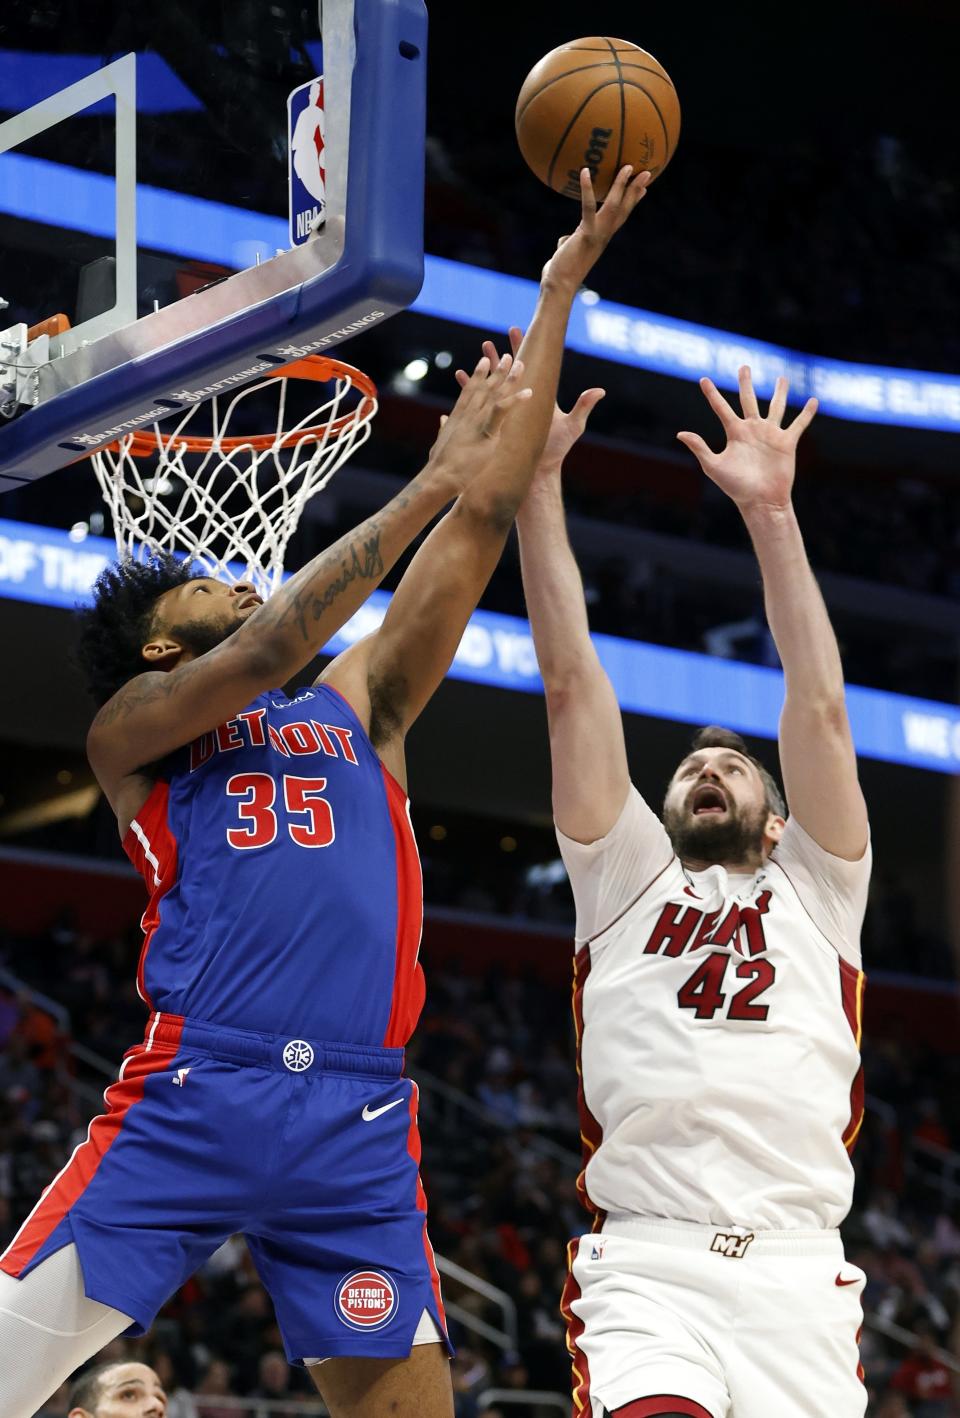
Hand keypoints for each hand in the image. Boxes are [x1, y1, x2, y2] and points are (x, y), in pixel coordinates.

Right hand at [427, 350, 531, 494]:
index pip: (470, 390)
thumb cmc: (440, 463)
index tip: (485, 361)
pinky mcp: (486, 431)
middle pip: (486, 387)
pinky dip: (516, 400)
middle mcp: (468, 413)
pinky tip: (528, 392)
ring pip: (496, 394)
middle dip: (498, 371)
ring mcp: (476, 420)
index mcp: (458, 416)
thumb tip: (443, 420)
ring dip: (509, 378)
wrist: (440, 475)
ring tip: (521, 364)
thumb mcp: (441, 441)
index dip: (479, 374)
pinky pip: (504, 411)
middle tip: (508, 356)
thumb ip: (444, 428)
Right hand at [475, 327, 604, 482]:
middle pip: (507, 375)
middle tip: (487, 343)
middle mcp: (520, 404)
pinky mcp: (495, 426)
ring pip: (492, 388)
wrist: (539, 473)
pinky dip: (471, 395)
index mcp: (535, 398)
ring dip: (483, 373)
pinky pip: (480, 408)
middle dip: (497, 359)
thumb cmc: (556, 451)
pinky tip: (463, 382)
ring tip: (474, 360)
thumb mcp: (572, 427)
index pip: (528, 369)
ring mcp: (507, 414)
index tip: (514, 331)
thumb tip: (600, 390)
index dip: (521, 350)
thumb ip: (582, 407)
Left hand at [542, 165, 651, 292]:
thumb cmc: (561, 272)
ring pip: (614, 206)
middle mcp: (604, 235)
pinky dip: (587, 189)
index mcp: (602, 237)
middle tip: (646, 171)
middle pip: (625, 208)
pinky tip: (585, 172)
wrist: (560, 286)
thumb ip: (570, 243)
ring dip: (622, 185)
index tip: (643, 189)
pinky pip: (588, 208)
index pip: (621, 216)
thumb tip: (565, 240)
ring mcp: (597, 235)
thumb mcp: (568, 253)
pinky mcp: (586, 235)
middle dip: (636, 189)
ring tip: (628, 167)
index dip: (633, 201)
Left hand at [677, 366, 817, 511]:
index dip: (711, 394)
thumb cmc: (735, 487)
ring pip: (776, 407)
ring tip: (782, 378)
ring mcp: (770, 435)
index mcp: (734, 433)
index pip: (721, 408)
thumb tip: (680, 433)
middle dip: (746, 383)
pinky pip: (799, 424)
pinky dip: (806, 413)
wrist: (760, 501)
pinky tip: (813, 401)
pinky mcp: (787, 443)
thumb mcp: (713, 466)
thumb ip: (699, 448)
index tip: (703, 379)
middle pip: (748, 400)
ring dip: (779, 393)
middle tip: (744, 367)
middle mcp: (752, 430)